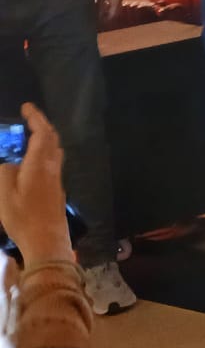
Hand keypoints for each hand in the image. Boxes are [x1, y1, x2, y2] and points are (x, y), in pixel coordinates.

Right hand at [0, 105, 70, 266]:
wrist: (47, 240)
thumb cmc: (24, 216)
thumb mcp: (4, 193)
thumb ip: (4, 172)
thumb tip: (9, 162)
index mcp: (41, 164)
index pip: (42, 133)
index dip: (36, 118)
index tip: (27, 107)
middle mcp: (53, 168)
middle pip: (52, 140)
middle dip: (41, 126)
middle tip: (27, 119)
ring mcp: (57, 179)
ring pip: (54, 151)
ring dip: (44, 139)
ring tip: (28, 137)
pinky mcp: (56, 189)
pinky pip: (52, 163)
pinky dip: (43, 153)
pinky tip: (31, 162)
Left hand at [95, 0, 120, 22]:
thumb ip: (101, 6)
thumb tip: (100, 16)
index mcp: (115, 3)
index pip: (112, 15)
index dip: (106, 20)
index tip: (100, 23)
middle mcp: (119, 2)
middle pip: (115, 14)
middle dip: (109, 18)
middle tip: (101, 20)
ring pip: (117, 10)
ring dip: (111, 13)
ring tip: (103, 15)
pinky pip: (116, 6)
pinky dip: (112, 9)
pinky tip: (106, 8)